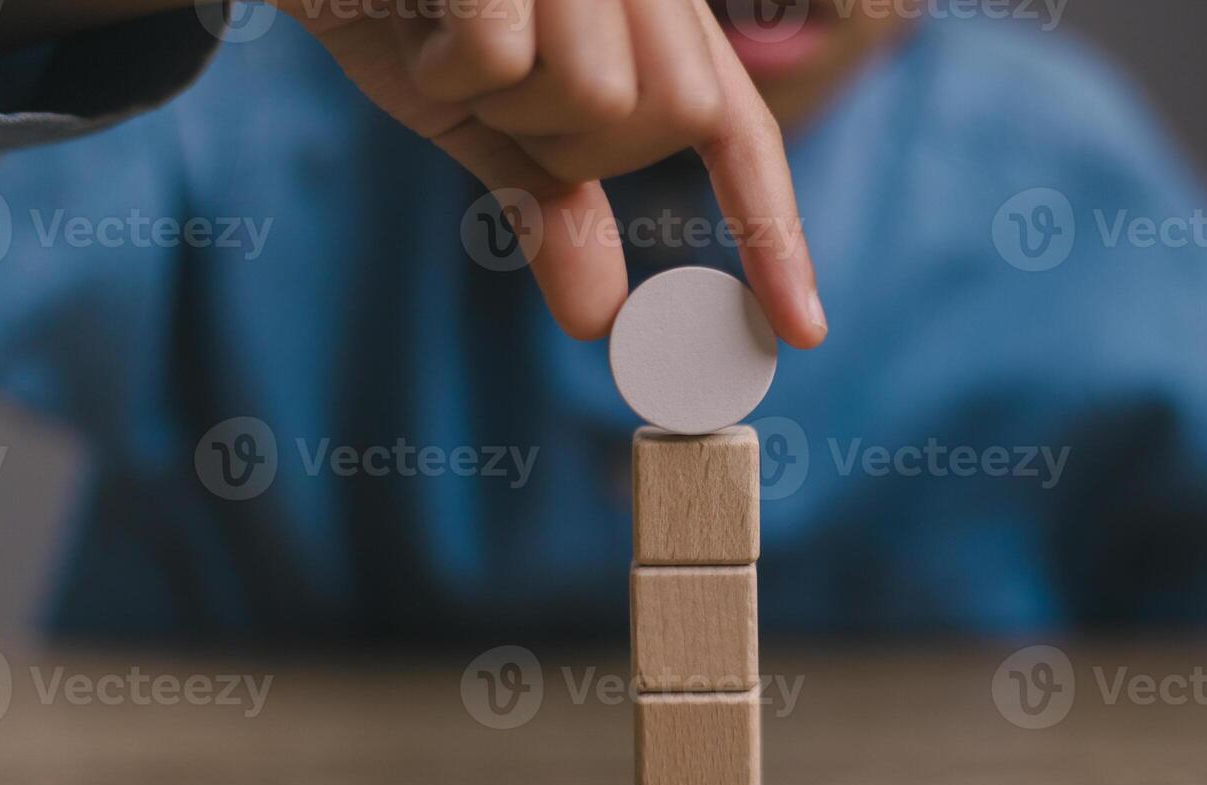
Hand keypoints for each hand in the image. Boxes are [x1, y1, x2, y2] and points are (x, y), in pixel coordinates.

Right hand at [282, 0, 827, 346]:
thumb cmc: (404, 12)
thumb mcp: (487, 121)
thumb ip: (550, 206)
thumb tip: (599, 321)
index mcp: (652, 17)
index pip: (738, 131)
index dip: (774, 231)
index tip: (802, 331)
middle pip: (673, 115)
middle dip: (574, 141)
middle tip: (495, 95)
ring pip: (597, 97)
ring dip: (504, 103)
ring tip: (447, 41)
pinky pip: (507, 57)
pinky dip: (446, 63)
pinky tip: (416, 18)